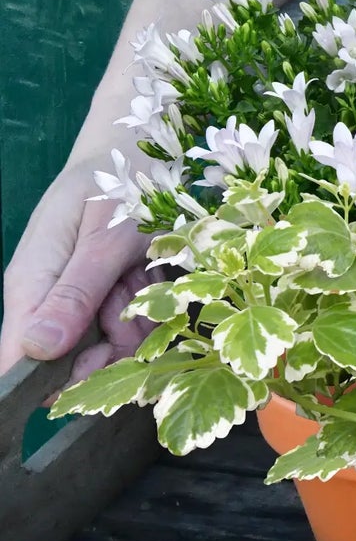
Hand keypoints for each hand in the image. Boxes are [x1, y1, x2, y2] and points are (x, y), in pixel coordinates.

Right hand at [0, 159, 150, 382]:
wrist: (142, 160)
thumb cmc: (115, 189)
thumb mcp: (105, 237)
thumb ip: (75, 292)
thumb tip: (36, 350)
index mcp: (32, 283)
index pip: (17, 354)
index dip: (50, 381)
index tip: (93, 377)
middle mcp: (52, 299)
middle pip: (75, 362)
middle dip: (114, 347)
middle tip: (133, 301)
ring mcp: (84, 301)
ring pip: (112, 349)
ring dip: (139, 323)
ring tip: (144, 274)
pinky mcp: (113, 299)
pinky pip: (135, 329)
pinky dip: (153, 310)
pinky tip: (153, 278)